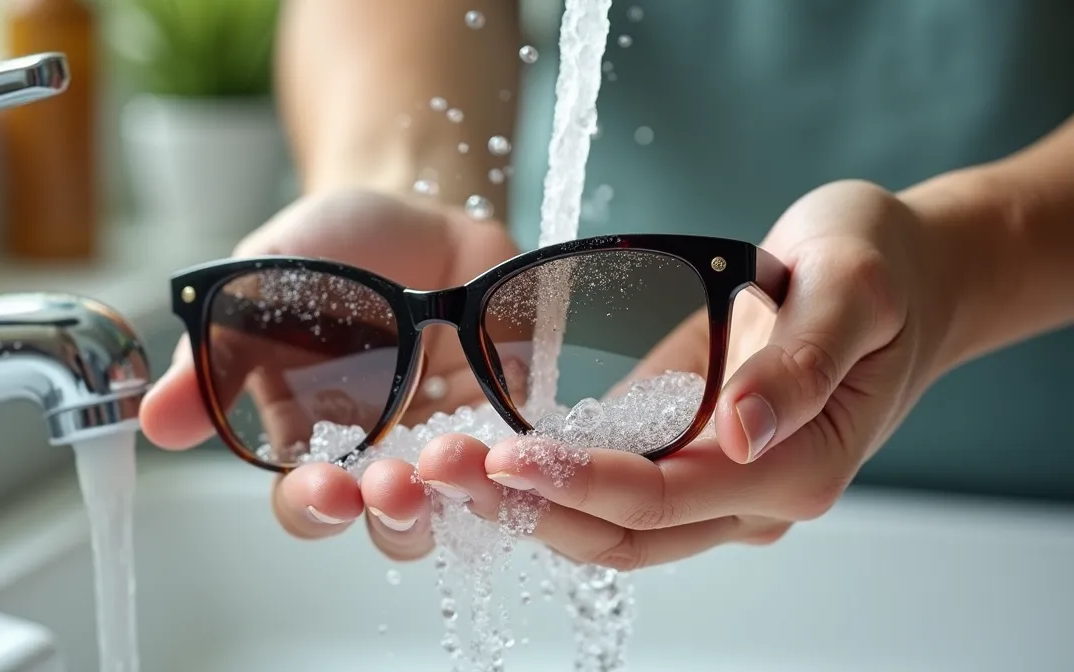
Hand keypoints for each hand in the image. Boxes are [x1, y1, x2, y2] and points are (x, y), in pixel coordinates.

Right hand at [140, 189, 520, 559]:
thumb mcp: (262, 283)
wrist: (416, 205)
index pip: (308, 502)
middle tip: (396, 487)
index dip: (315, 507)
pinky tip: (519, 443)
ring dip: (455, 494)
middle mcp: (384, 452)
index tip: (328, 490)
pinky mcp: (512, 414)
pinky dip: (523, 457)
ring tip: (452, 460)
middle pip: (387, 521)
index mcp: (314, 436)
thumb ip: (216, 350)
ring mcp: (451, 437)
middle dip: (392, 514)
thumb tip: (153, 420)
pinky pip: (524, 456)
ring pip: (459, 503)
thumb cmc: (331, 249)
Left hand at [421, 179, 959, 568]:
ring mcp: (724, 483)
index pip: (664, 498)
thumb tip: (740, 431)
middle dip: (531, 509)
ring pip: (614, 527)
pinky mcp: (696, 457)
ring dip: (532, 506)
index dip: (579, 483)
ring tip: (450, 466)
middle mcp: (756, 492)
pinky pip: (619, 491)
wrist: (909, 276)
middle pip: (625, 533)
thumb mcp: (852, 284)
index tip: (505, 456)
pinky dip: (556, 482)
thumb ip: (801, 360)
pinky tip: (497, 454)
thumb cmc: (884, 267)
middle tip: (445, 469)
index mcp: (796, 463)